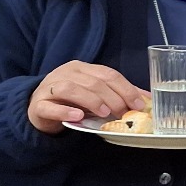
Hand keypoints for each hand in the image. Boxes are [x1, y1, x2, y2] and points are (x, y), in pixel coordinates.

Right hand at [28, 63, 148, 134]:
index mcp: (83, 68)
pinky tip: (78, 116)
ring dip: (91, 101)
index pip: (108, 74)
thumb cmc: (73, 101)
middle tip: (123, 113)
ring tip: (104, 113)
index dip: (126, 89)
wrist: (40, 109)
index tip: (139, 105)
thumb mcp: (97, 95)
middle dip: (112, 98)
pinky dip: (65, 111)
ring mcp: (50, 88)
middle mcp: (66, 74)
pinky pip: (50, 106)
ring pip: (71, 89)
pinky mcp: (38, 105)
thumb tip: (147, 99)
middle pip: (93, 82)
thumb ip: (119, 94)